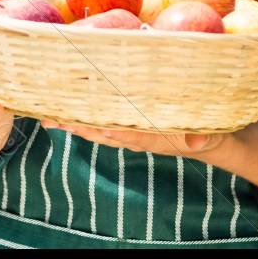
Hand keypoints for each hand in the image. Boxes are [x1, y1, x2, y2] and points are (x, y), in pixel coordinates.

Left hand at [40, 119, 229, 157]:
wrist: (210, 144)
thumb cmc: (209, 135)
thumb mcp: (210, 137)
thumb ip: (203, 138)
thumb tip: (197, 142)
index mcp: (151, 137)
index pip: (118, 132)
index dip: (97, 127)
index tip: (75, 122)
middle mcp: (136, 136)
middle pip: (99, 131)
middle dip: (74, 125)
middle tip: (47, 118)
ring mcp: (132, 133)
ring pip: (98, 128)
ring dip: (74, 123)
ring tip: (48, 118)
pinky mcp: (132, 128)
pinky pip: (105, 124)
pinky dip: (87, 118)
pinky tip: (69, 114)